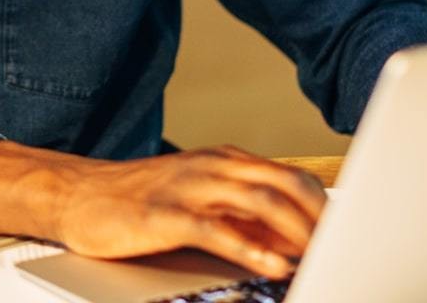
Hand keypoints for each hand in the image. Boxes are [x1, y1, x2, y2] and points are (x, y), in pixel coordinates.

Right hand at [0, 142, 325, 279]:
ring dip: (298, 233)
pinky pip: (218, 230)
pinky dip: (252, 249)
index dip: (324, 206)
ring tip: (319, 258)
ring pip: (261, 202)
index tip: (349, 234)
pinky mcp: (166, 214)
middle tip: (343, 247)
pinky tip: (275, 266)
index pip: (290, 176)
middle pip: (285, 183)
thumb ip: (241, 214)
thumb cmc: (138, 202)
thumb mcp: (198, 200)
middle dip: (320, 218)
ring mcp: (189, 187)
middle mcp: (212, 166)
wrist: (77, 194)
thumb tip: (293, 240)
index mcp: (224, 161)